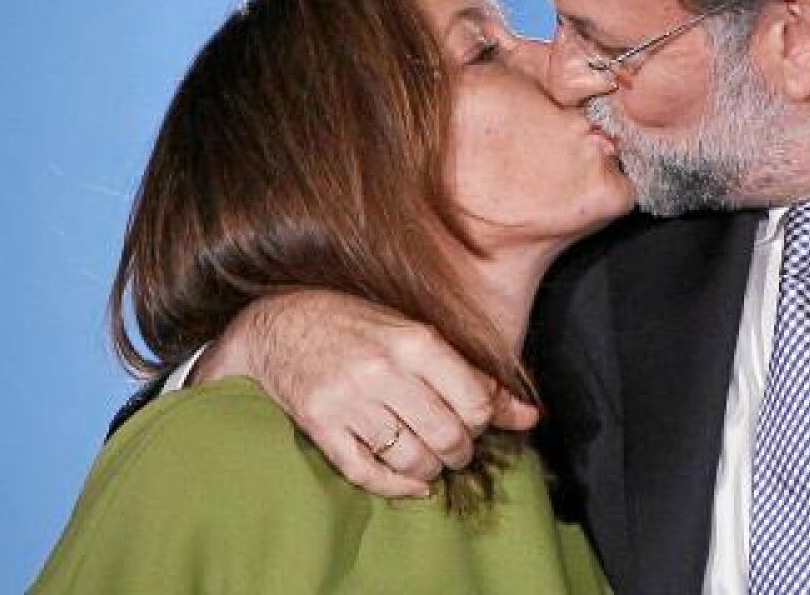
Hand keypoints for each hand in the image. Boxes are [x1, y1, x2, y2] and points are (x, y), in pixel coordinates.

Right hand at [193, 289, 539, 497]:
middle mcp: (383, 372)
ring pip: (412, 459)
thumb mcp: (417, 335)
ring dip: (431, 469)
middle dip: (461, 451)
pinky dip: (397, 486)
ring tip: (432, 460)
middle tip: (456, 447)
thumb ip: (473, 376)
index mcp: (414, 341)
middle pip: (447, 436)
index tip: (475, 420)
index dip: (485, 422)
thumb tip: (529, 416)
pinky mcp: (321, 427)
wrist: (279, 324)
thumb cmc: (357, 325)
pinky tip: (411, 482)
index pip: (475, 402)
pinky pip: (367, 474)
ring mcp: (349, 401)